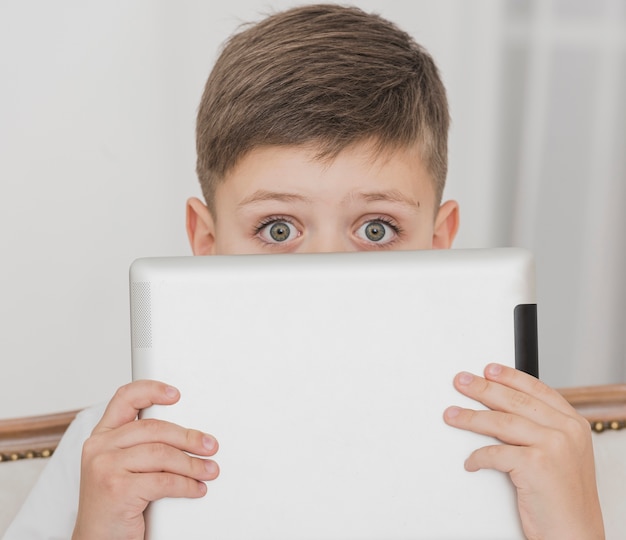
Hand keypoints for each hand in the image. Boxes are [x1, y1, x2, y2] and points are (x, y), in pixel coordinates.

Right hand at [72, 380, 218, 539]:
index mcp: (101, 436)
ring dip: (192, 463)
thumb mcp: (120, 467)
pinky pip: (163, 480)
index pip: (125, 398)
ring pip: (161, 453)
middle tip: (210, 446)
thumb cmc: (114, 504)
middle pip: (154, 428)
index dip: (152, 390)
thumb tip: (188, 435)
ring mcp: (104, 467)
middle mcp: (99, 447)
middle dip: (188, 437)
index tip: (177, 394)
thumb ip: (141, 445)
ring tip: (208, 471)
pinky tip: (196, 488)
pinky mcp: (116, 489)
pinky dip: (186, 484)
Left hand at [443, 364, 603, 539]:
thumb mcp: (563, 454)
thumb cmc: (563, 497)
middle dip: (482, 389)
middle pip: (515, 401)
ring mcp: (553, 446)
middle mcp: (566, 430)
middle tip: (460, 382)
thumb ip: (542, 428)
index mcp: (573, 423)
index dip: (509, 377)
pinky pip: (495, 454)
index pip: (537, 389)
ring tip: (451, 415)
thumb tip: (503, 407)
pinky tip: (470, 462)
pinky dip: (478, 458)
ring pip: (500, 422)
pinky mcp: (537, 464)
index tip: (488, 370)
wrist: (574, 534)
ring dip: (470, 418)